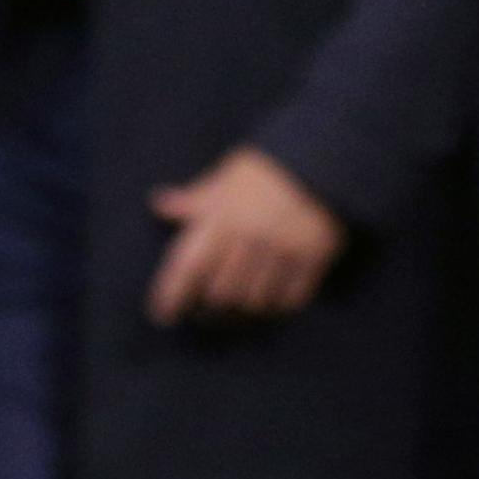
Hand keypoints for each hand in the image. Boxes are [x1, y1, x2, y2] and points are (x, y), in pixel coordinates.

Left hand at [146, 148, 340, 325]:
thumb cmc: (264, 170)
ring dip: (242, 308)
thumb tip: (159, 204)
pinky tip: (270, 302)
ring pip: (255, 300)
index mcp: (220, 217)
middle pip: (221, 292)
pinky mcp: (313, 259)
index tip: (162, 315)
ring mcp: (282, 252)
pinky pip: (291, 298)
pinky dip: (277, 306)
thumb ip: (194, 200)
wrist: (320, 162)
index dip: (171, 295)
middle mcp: (248, 239)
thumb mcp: (223, 178)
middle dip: (208, 305)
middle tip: (202, 310)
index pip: (188, 265)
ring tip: (234, 308)